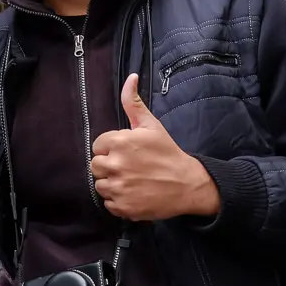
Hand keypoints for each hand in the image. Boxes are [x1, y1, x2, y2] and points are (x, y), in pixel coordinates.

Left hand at [90, 74, 220, 220]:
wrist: (188, 184)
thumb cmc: (168, 153)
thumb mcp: (151, 125)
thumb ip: (133, 102)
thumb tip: (131, 77)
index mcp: (120, 142)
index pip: (97, 145)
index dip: (110, 148)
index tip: (126, 152)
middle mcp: (116, 165)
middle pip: (96, 165)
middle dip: (109, 165)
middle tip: (129, 167)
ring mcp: (119, 188)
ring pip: (100, 185)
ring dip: (113, 184)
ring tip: (132, 180)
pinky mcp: (123, 207)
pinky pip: (109, 204)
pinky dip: (119, 201)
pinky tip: (134, 194)